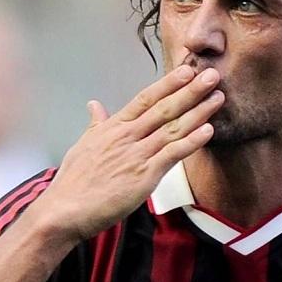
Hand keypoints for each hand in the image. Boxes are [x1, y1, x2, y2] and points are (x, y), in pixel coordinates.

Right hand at [37, 65, 222, 241]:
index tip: (187, 70)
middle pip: (164, 108)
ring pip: (173, 128)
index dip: (168, 84)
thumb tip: (94, 105)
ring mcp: (136, 155)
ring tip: (217, 97)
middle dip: (190, 90)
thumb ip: (95, 124)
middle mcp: (127, 136)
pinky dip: (191, 142)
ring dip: (198, 111)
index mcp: (113, 127)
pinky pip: (172, 154)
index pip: (145, 99)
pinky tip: (208, 131)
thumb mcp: (82, 145)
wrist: (63, 210)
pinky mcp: (144, 176)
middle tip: (212, 74)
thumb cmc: (72, 182)